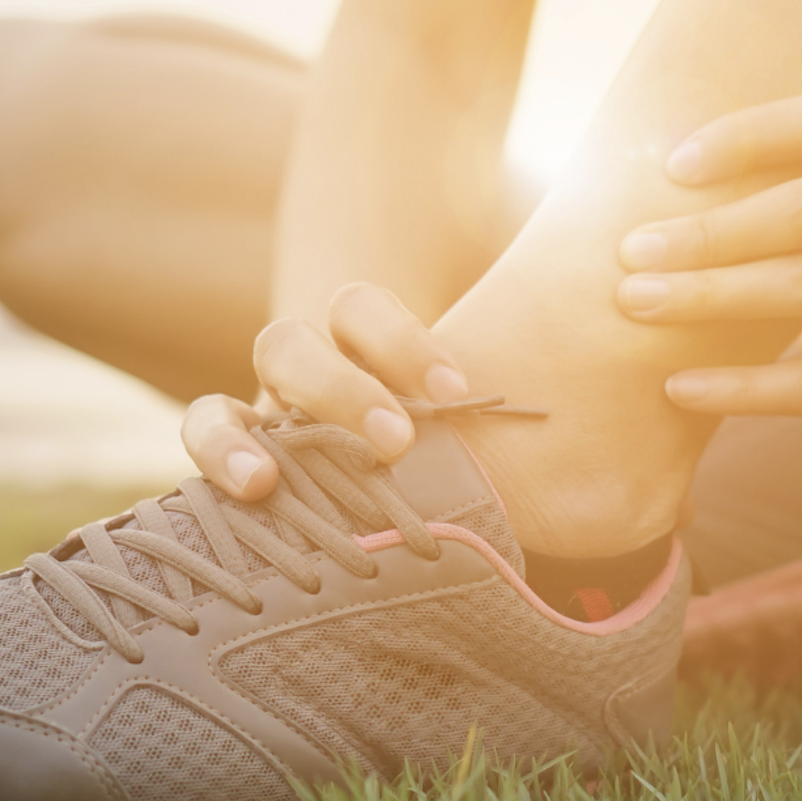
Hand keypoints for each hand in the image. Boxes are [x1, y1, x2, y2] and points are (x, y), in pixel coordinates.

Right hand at [181, 282, 469, 500]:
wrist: (401, 490)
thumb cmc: (445, 452)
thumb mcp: (462, 421)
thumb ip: (487, 415)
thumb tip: (598, 421)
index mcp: (353, 341)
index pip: (359, 308)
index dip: (404, 343)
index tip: (454, 394)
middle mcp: (299, 372)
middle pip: (291, 346)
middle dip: (340, 391)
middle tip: (397, 445)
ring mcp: (259, 419)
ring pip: (225, 400)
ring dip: (241, 436)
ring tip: (263, 482)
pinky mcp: (235, 461)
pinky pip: (204, 441)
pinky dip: (218, 457)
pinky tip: (250, 492)